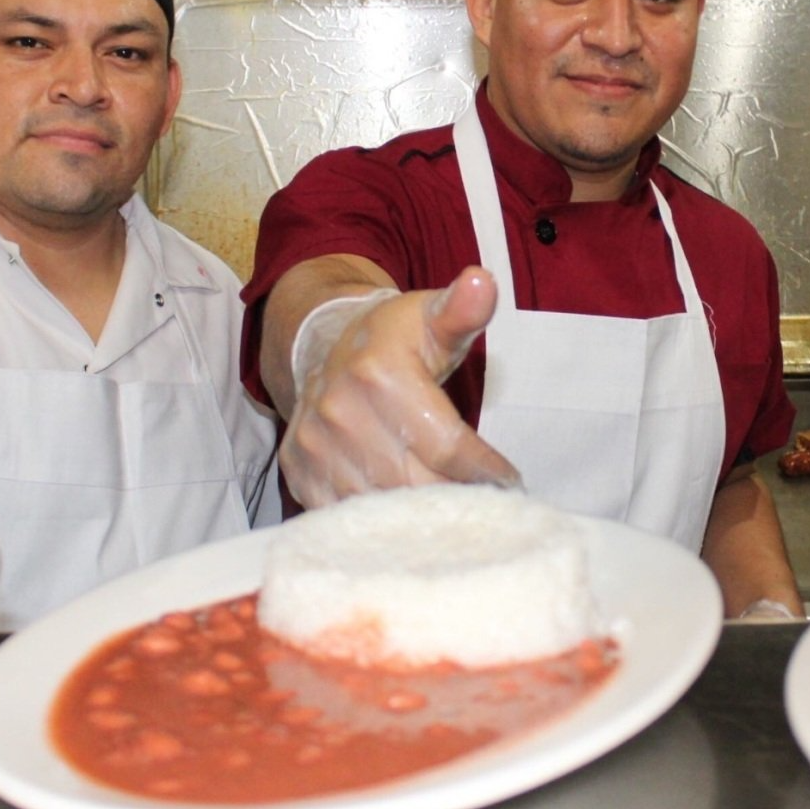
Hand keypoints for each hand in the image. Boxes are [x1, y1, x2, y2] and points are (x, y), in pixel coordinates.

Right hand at [279, 266, 521, 505]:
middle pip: (416, 485)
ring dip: (421, 518)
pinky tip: (408, 519)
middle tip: (486, 505)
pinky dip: (380, 525)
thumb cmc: (393, 338)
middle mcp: (340, 413)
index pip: (449, 447)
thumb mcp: (431, 317)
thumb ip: (462, 309)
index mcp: (380, 376)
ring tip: (452, 512)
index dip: (486, 471)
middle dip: (457, 499)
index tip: (509, 483)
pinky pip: (346, 516)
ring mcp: (315, 447)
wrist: (323, 346)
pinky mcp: (300, 473)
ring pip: (381, 507)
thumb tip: (483, 283)